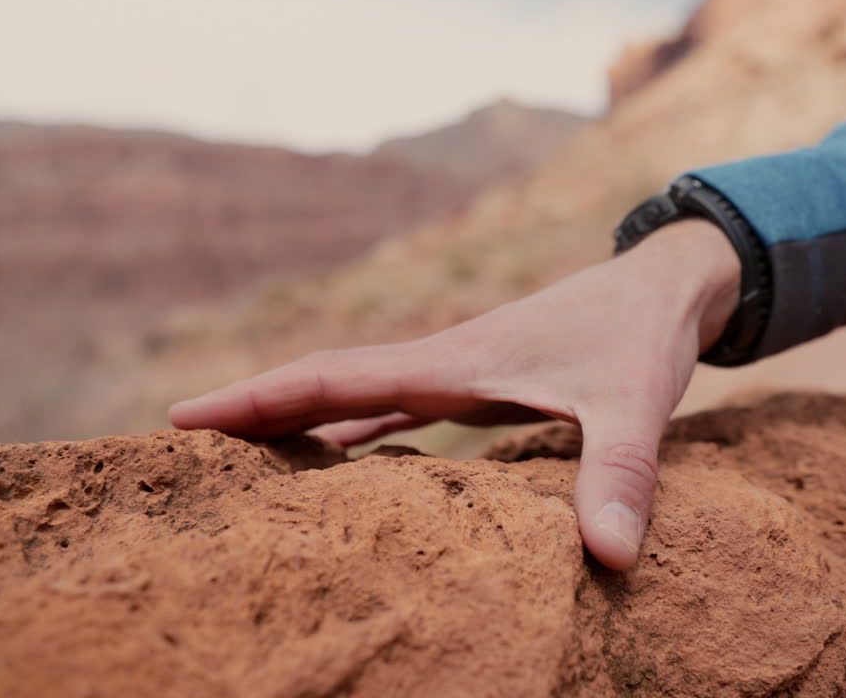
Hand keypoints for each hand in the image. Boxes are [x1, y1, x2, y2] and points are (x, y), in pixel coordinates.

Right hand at [169, 221, 740, 568]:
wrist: (665, 286)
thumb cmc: (643, 335)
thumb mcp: (635, 404)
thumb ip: (620, 475)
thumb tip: (609, 558)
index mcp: (454, 362)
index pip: (336, 380)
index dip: (257, 398)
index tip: (180, 417)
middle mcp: (442, 365)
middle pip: (327, 388)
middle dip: (255, 410)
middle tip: (180, 441)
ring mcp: (458, 375)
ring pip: (357, 399)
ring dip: (299, 421)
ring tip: (238, 456)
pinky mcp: (481, 386)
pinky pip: (398, 413)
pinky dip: (356, 432)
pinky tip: (337, 459)